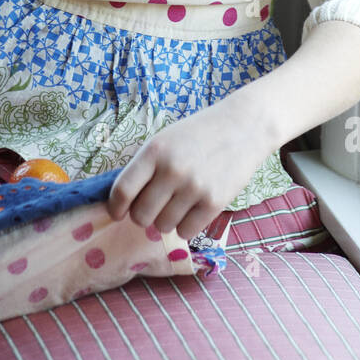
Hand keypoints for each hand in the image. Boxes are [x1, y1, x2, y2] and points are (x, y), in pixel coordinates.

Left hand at [106, 92, 276, 241]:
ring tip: (178, 203)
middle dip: (143, 215)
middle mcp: (172, 170)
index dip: (115, 207)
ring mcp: (194, 188)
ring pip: (162, 227)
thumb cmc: (198, 134)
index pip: (123, 190)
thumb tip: (121, 202)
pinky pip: (186, 232)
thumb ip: (145, 167)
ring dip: (166, 220)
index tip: (118, 212)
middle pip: (141, 215)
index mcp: (154, 151)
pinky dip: (185, 227)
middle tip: (154, 206)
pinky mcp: (215, 203)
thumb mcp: (165, 140)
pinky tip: (192, 210)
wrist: (244, 127)